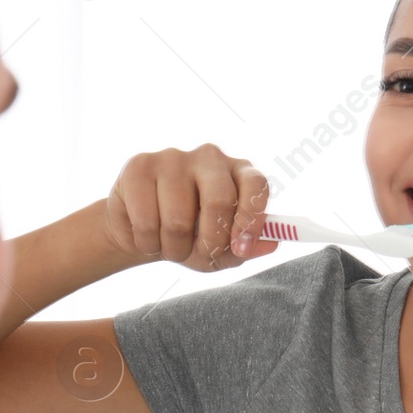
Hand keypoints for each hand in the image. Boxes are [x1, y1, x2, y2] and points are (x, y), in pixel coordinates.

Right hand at [102, 144, 276, 271]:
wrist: (141, 230)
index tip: (241, 249)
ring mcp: (174, 157)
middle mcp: (211, 157)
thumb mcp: (223, 250)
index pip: (256, 184)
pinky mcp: (140, 165)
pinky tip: (147, 237)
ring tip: (171, 247)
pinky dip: (148, 242)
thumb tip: (272, 244)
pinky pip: (146, 219)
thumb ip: (248, 247)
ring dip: (175, 248)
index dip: (251, 219)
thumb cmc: (191, 238)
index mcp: (240, 171)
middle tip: (202, 255)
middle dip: (211, 241)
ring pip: (178, 218)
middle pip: (219, 200)